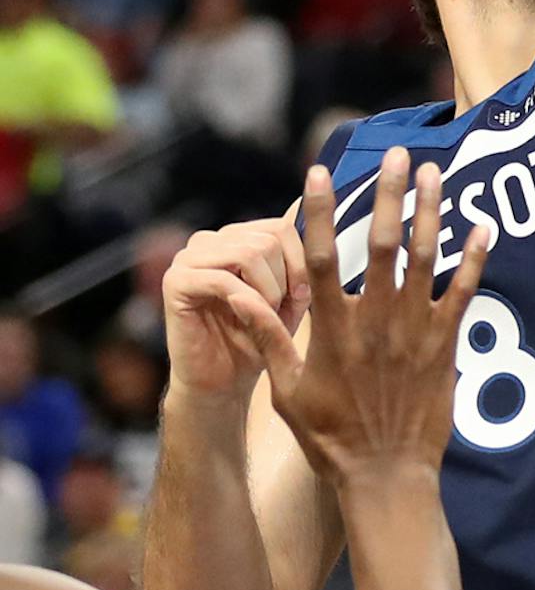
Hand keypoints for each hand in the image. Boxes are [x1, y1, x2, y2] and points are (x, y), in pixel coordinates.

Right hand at [163, 213, 311, 401]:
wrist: (223, 384)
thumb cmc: (261, 337)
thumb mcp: (290, 294)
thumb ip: (298, 254)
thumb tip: (305, 206)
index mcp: (236, 237)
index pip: (282, 227)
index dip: (301, 262)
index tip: (304, 295)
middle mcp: (209, 240)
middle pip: (268, 240)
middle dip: (285, 279)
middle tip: (281, 311)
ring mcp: (188, 258)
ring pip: (249, 254)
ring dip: (268, 292)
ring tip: (265, 317)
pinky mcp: (175, 281)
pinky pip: (222, 279)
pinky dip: (246, 302)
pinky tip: (249, 319)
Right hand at [223, 150, 488, 482]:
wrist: (383, 475)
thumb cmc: (329, 436)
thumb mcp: (285, 391)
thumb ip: (269, 339)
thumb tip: (239, 298)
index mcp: (330, 330)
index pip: (318, 258)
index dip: (317, 213)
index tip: (318, 172)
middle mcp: (373, 321)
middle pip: (380, 244)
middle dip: (388, 195)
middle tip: (398, 154)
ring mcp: (413, 331)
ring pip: (424, 258)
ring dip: (430, 211)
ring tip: (435, 172)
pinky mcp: (445, 345)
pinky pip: (464, 292)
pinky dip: (475, 258)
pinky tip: (484, 225)